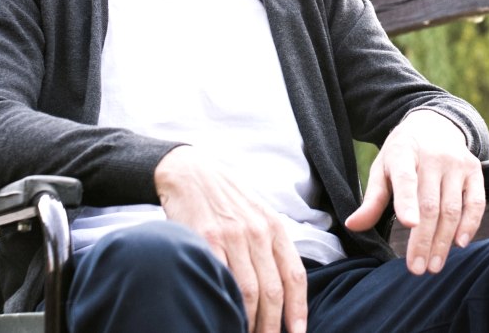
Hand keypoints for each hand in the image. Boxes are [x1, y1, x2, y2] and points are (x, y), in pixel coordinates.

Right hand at [155, 147, 308, 332]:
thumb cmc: (225, 198)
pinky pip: (220, 279)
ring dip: (250, 322)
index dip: (299, 310)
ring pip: (248, 291)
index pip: (294, 276)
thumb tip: (284, 285)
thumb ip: (271, 245)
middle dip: (273, 325)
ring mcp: (231, 236)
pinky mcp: (205, 239)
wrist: (190, 172)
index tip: (298, 332)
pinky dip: (225, 304)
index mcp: (274, 227)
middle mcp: (257, 232)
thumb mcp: (257, 213)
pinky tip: (225, 316)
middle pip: (272, 291)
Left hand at [343, 110, 483, 274]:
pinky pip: (476, 202)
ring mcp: (457, 164)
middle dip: (423, 240)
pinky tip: (459, 244)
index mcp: (404, 153)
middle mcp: (433, 157)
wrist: (434, 124)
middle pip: (430, 204)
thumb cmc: (403, 153)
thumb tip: (353, 225)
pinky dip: (470, 225)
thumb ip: (372, 199)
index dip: (407, 202)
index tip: (409, 225)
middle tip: (417, 268)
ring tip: (434, 265)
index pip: (406, 180)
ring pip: (452, 208)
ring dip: (443, 241)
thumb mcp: (382, 168)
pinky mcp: (474, 171)